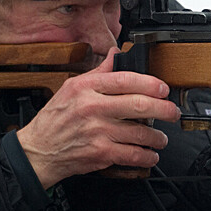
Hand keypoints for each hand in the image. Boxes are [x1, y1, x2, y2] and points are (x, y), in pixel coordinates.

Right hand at [17, 48, 180, 188]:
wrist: (37, 150)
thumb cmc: (56, 119)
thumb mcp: (72, 87)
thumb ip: (99, 71)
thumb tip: (116, 54)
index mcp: (86, 87)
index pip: (126, 80)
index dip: (151, 84)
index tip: (164, 89)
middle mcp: (93, 108)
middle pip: (139, 105)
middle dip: (164, 109)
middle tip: (172, 112)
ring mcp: (97, 131)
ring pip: (140, 133)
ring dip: (157, 137)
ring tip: (161, 137)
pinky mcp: (100, 153)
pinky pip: (132, 154)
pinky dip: (147, 156)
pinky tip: (150, 154)